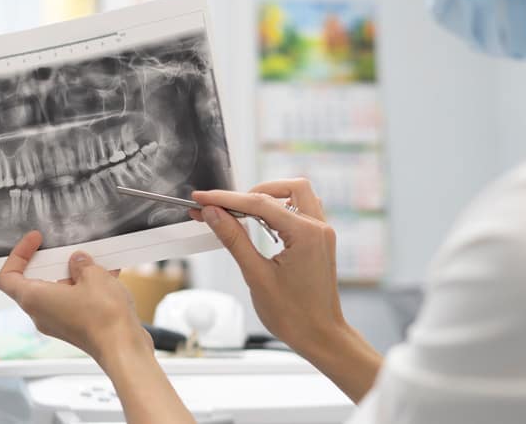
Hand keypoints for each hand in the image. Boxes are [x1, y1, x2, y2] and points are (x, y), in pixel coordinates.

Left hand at [0, 231, 151, 362]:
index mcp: (34, 299)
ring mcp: (58, 323)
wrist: (124, 348)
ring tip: (94, 262)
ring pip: (58, 292)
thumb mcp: (92, 275)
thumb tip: (77, 262)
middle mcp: (41, 314)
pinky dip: (86, 288)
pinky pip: (74, 302)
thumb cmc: (103, 316)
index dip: (18, 255)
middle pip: (35, 282)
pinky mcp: (75, 329)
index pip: (8, 277)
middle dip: (54, 262)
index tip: (36, 241)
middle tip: (68, 249)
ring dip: (74, 275)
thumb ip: (80, 264)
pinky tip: (108, 277)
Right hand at [187, 179, 346, 354]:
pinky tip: (261, 224)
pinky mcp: (320, 242)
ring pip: (297, 195)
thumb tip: (213, 214)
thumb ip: (233, 239)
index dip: (226, 199)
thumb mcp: (256, 275)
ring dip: (270, 198)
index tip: (202, 198)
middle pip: (286, 187)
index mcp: (306, 234)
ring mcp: (322, 234)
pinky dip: (280, 211)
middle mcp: (319, 228)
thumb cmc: (294, 315)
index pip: (259, 203)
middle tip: (225, 206)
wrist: (321, 338)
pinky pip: (301, 212)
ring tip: (242, 213)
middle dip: (253, 191)